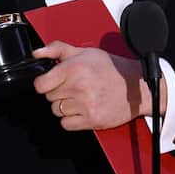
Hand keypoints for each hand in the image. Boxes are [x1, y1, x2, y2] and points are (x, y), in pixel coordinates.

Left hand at [31, 41, 166, 131]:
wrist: (138, 87)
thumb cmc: (113, 69)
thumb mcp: (86, 52)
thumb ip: (58, 49)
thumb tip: (37, 53)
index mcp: (75, 68)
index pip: (41, 84)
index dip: (44, 83)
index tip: (50, 82)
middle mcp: (79, 87)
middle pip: (49, 97)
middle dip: (58, 92)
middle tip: (74, 87)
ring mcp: (85, 105)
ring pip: (57, 111)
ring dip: (65, 106)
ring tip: (81, 98)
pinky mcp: (92, 120)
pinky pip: (66, 124)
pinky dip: (71, 119)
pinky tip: (83, 109)